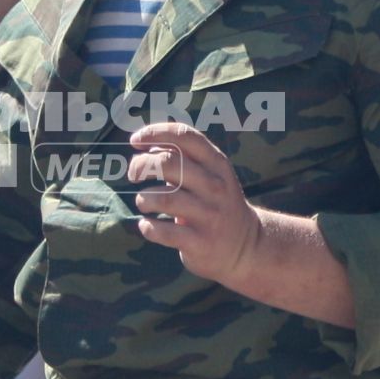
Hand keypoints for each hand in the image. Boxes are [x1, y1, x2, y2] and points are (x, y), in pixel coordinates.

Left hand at [128, 123, 260, 285]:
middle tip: (134, 174)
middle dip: (141, 165)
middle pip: (168, 163)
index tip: (136, 140)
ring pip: (163, 199)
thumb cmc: (215, 202)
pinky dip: (147, 227)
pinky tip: (147, 225)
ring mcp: (209, 215)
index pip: (184, 136)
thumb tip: (148, 144)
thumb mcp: (210, 175)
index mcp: (216, 163)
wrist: (246, 245)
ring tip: (144, 202)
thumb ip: (183, 157)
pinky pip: (163, 232)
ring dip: (144, 198)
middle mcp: (215, 186)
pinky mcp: (200, 242)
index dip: (155, 133)